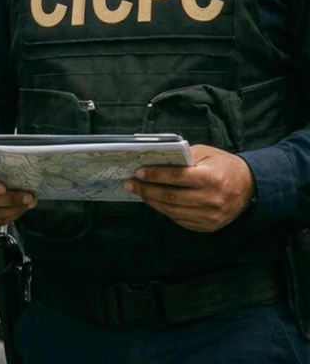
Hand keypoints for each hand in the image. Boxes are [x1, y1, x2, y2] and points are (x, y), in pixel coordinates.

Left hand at [125, 145, 255, 232]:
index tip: (138, 172)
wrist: (250, 187)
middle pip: (170, 197)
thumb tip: (154, 162)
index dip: (155, 175)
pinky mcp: (208, 226)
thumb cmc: (223, 166)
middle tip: (130, 184)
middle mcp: (211, 199)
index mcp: (211, 178)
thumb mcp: (206, 153)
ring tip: (139, 193)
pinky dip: (165, 210)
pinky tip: (155, 202)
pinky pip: (179, 219)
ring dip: (152, 202)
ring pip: (172, 211)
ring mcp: (210, 216)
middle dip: (146, 190)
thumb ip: (182, 157)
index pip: (176, 177)